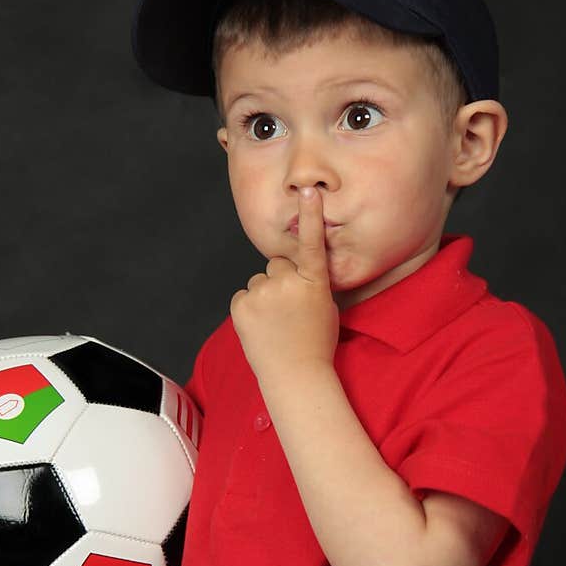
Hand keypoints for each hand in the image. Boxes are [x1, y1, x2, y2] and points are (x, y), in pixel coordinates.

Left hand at [230, 187, 339, 386]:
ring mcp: (262, 293)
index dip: (310, 215)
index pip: (311, 242)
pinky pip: (244, 296)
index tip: (308, 190)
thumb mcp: (325, 306)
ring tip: (276, 323)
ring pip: (259, 281)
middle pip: (277, 264)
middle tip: (289, 310)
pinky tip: (261, 327)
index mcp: (313, 281)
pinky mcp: (241, 306)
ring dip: (265, 295)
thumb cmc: (316, 343)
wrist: (296, 376)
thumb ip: (310, 283)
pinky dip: (250, 309)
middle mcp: (286, 282)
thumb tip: (294, 271)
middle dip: (281, 280)